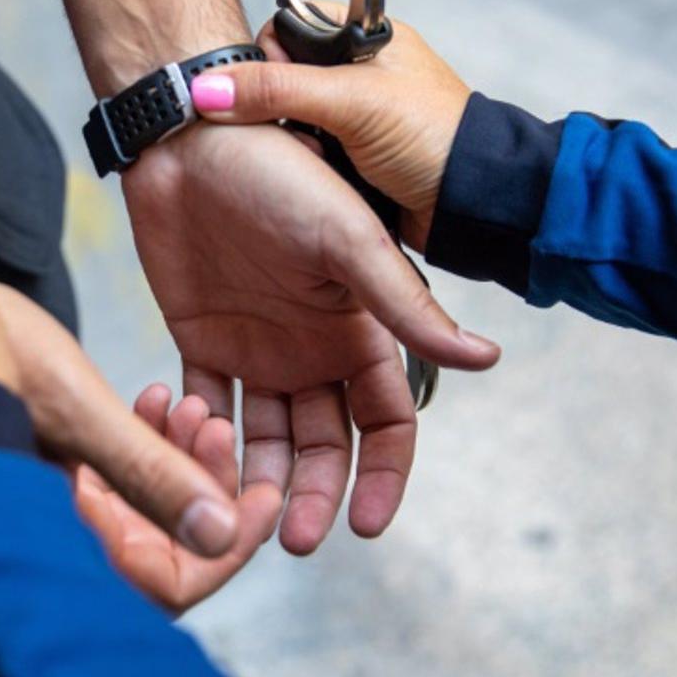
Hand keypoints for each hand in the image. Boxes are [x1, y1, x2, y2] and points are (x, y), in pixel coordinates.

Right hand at [72, 384, 282, 614]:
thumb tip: (220, 535)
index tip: (267, 498)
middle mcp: (68, 539)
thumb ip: (146, 475)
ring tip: (190, 405)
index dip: (229, 547)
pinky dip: (152, 436)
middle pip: (172, 541)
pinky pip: (127, 468)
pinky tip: (158, 396)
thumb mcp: (72, 413)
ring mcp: (67, 505)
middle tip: (215, 427)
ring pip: (153, 498)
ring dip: (184, 452)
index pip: (172, 587)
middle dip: (207, 482)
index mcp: (57, 552)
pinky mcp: (63, 468)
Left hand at [123, 118, 499, 555]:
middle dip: (318, 494)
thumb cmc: (279, 174)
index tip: (365, 525)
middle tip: (298, 540)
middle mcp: (314, 348)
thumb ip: (406, 307)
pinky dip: (202, 436)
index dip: (384, 476)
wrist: (191, 136)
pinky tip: (197, 454)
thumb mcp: (348, 242)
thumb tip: (485, 361)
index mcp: (359, 330)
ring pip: (267, 438)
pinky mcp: (201, 340)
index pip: (387, 421)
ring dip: (262, 481)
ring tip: (244, 518)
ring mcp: (258, 348)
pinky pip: (205, 408)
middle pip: (327, 445)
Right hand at [187, 8, 470, 250]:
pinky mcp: (356, 160)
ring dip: (294, 146)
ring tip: (311, 163)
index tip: (272, 92)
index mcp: (364, 39)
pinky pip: (310, 159)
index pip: (289, 28)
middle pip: (283, 81)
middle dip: (278, 111)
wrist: (477, 205)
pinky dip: (308, 172)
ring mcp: (357, 119)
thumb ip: (279, 90)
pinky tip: (316, 183)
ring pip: (293, 125)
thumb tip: (209, 89)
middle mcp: (358, 74)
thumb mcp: (352, 104)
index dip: (270, 57)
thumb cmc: (434, 139)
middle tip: (295, 135)